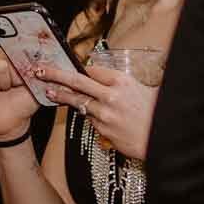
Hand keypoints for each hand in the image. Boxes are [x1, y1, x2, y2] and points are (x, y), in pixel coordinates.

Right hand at [0, 48, 39, 141]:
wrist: (13, 121)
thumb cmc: (23, 102)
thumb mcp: (37, 83)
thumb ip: (40, 68)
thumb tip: (43, 57)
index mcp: (10, 54)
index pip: (19, 49)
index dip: (24, 66)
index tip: (25, 79)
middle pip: (9, 57)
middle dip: (15, 76)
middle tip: (13, 86)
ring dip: (5, 82)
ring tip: (3, 89)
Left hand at [34, 61, 157, 161]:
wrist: (163, 138)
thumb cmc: (157, 113)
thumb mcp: (145, 89)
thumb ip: (123, 84)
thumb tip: (108, 78)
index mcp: (122, 81)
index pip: (92, 70)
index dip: (78, 68)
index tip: (67, 65)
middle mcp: (111, 96)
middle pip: (77, 81)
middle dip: (56, 74)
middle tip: (41, 70)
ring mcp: (105, 114)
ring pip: (78, 102)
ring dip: (62, 96)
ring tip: (49, 91)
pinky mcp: (103, 130)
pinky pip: (90, 120)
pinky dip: (87, 116)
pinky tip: (85, 113)